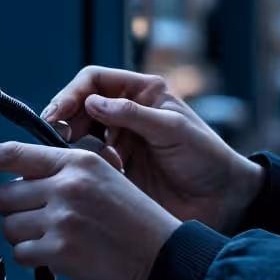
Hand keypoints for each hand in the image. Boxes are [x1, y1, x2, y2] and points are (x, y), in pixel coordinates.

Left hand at [0, 143, 178, 279]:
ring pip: (10, 227)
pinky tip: (61, 256)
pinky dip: (34, 259)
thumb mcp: (107, 179)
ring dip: (26, 236)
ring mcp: (60, 218)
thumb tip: (25, 182)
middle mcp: (67, 185)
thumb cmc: (139, 223)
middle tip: (44, 221)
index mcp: (79, 162)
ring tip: (58, 239)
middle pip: (6, 196)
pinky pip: (21, 254)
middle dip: (18, 211)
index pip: (16, 154)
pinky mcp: (58, 250)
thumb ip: (65, 174)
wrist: (163, 258)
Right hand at [39, 65, 263, 232]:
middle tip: (56, 135)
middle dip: (66, 118)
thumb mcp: (173, 130)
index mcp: (144, 93)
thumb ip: (133, 115)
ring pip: (81, 135)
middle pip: (81, 106)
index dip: (74, 92)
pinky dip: (86, 166)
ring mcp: (121, 142)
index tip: (59, 111)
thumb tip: (93, 102)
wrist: (222, 200)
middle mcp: (128, 114)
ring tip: (72, 154)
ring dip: (73, 143)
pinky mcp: (117, 170)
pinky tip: (98, 173)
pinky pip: (89, 163)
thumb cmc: (207, 158)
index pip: (96, 80)